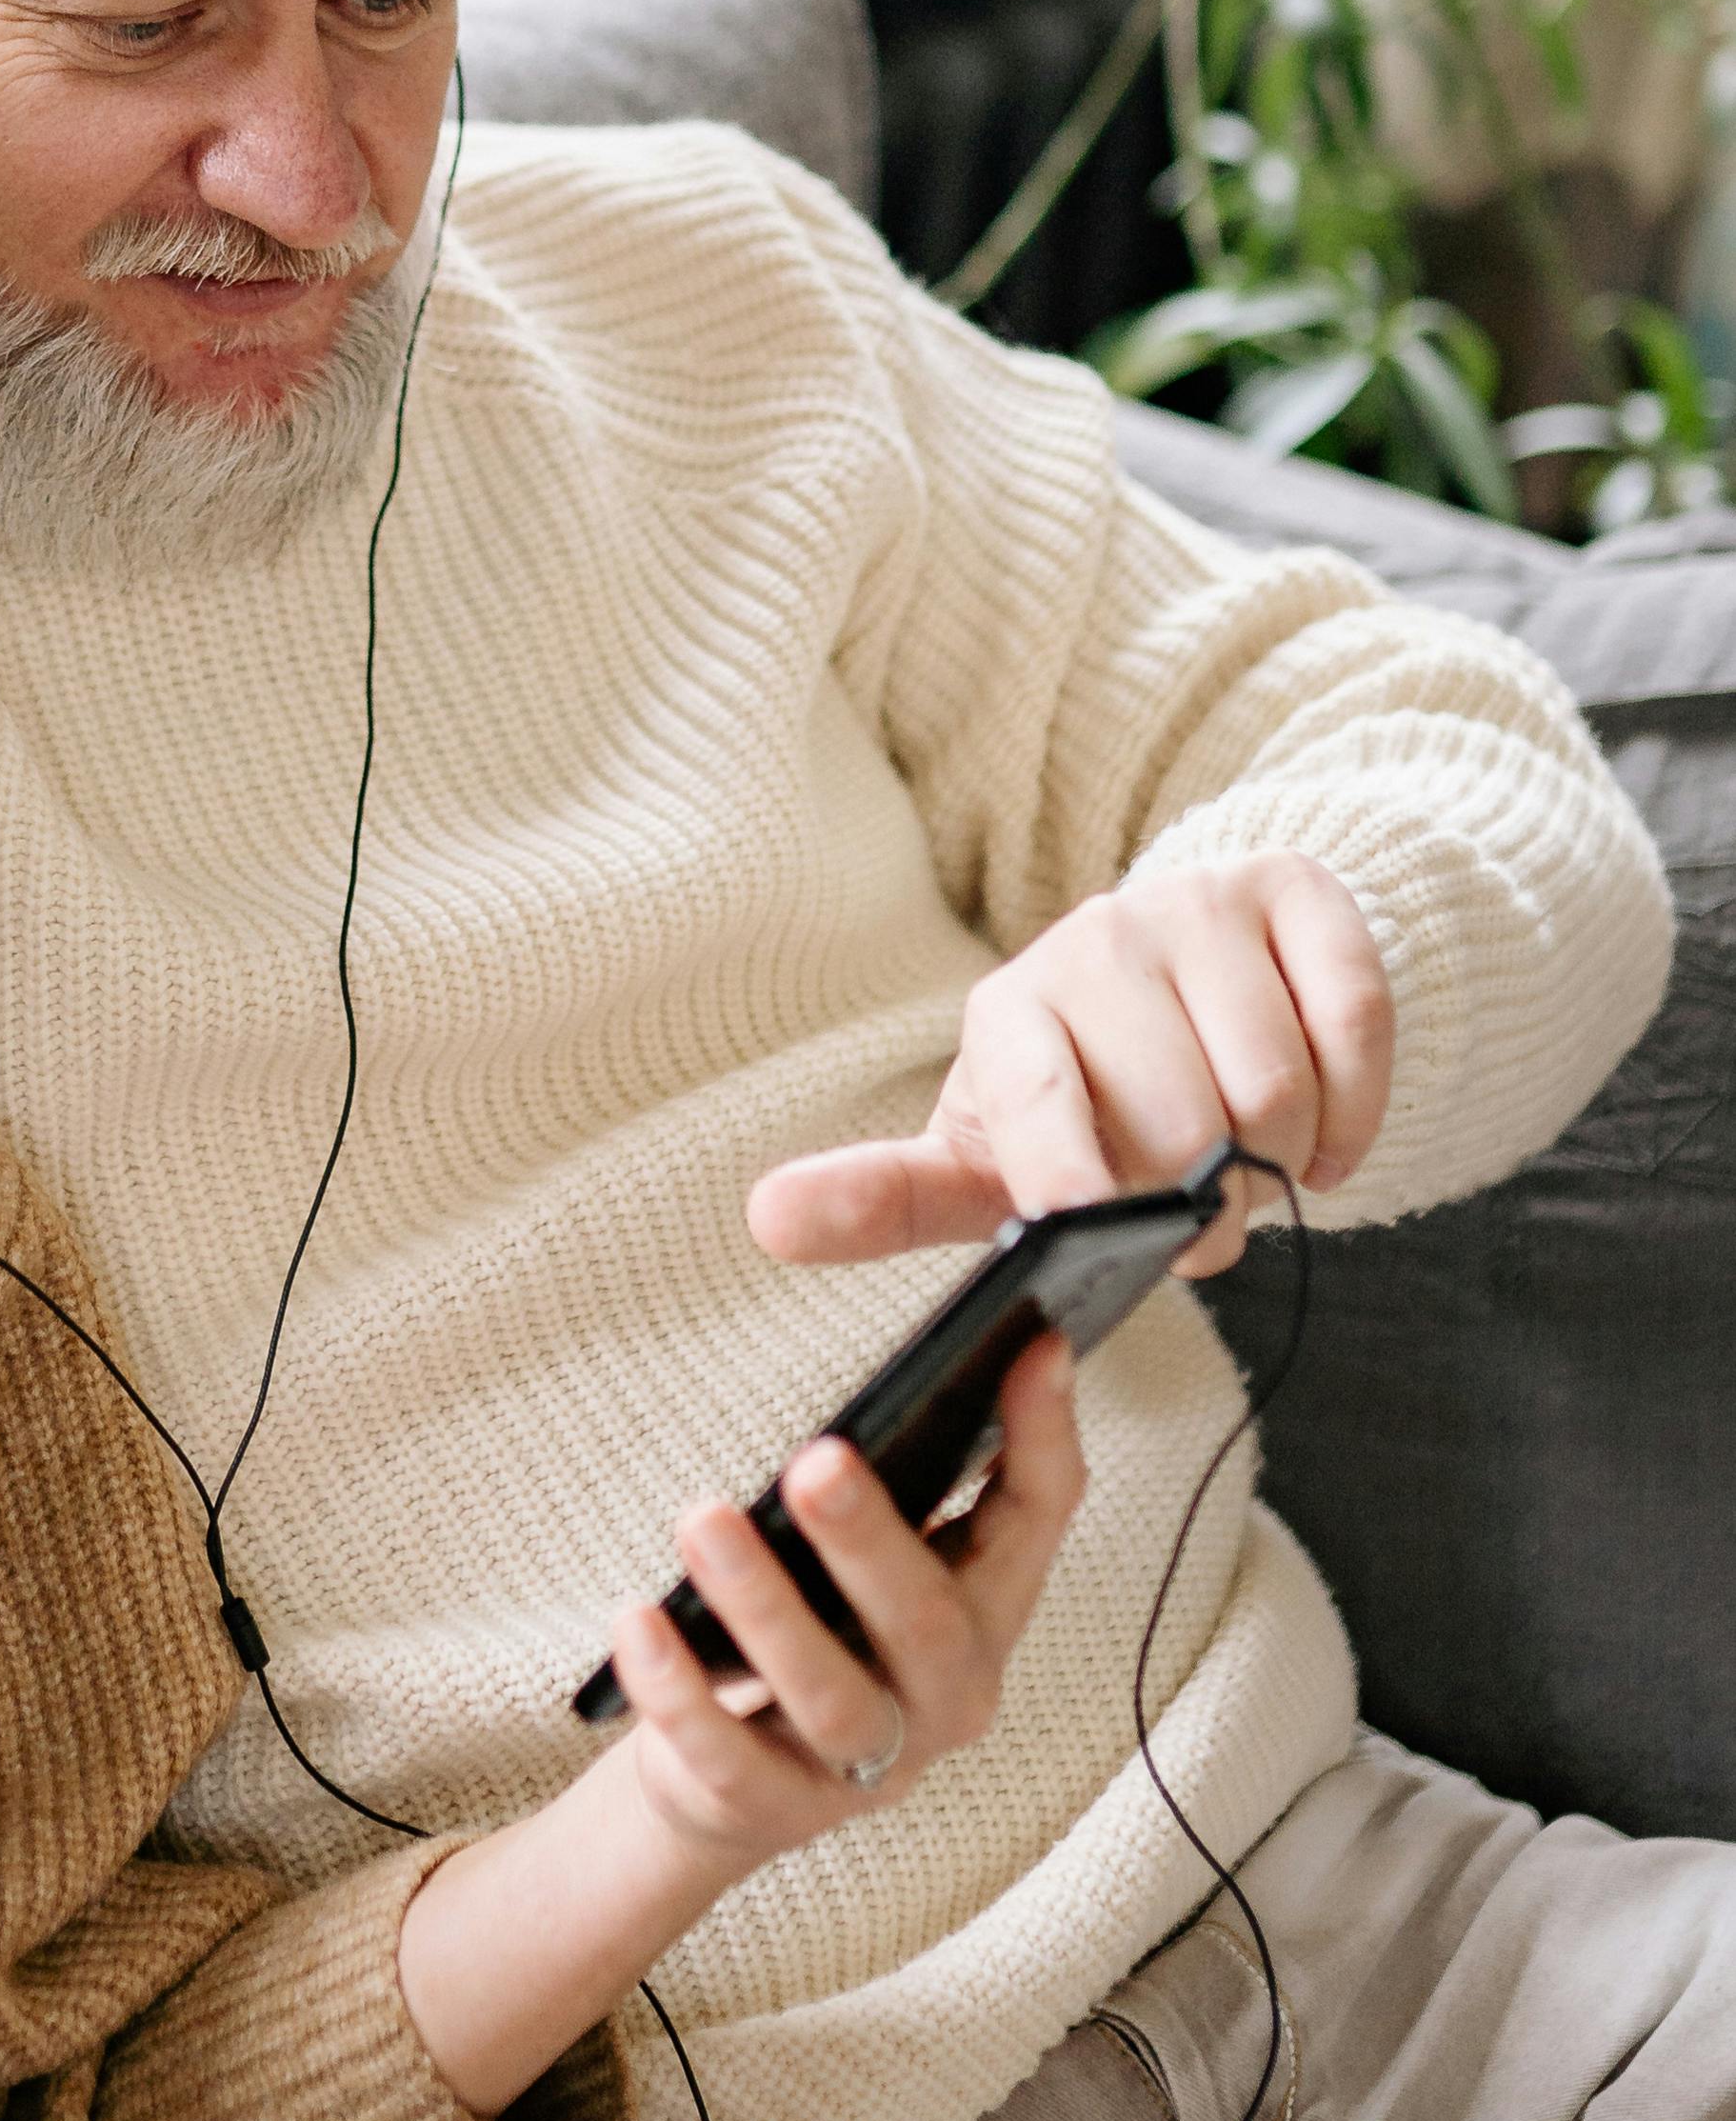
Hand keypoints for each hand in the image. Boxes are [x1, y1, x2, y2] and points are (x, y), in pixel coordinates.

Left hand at [393, 1339, 1078, 2120]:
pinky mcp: (773, 1809)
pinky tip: (636, 1620)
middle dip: (871, 1541)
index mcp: (985, 1614)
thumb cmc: (817, 1634)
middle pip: (928, 1625)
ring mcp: (866, 1769)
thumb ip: (903, 1482)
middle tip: (815, 1460)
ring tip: (700, 1518)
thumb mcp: (870, 1561)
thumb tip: (935, 1360)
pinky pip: (728, 1758)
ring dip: (763, 1604)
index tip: (1034, 1341)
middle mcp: (947, 1698)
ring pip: (829, 1696)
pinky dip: (680, 1691)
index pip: (1038, 1523)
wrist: (733, 1785)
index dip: (1045, 1436)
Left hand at [749, 852, 1390, 1277]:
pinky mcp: (1293, 893)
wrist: (1199, 976)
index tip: (1079, 1223)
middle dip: (1205, 1213)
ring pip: (1274, 1088)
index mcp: (1006, 1015)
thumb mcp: (987, 1155)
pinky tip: (1326, 1142)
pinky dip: (1356, 1116)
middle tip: (1200, 1228)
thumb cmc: (1083, 1099)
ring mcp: (1194, 908)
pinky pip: (1353, 1029)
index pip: (1032, 1101)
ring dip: (1284, 1167)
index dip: (1063, 1174)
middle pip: (1182, 1121)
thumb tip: (763, 1218)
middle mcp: (1092, 944)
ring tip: (1253, 1173)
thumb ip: (889, 1198)